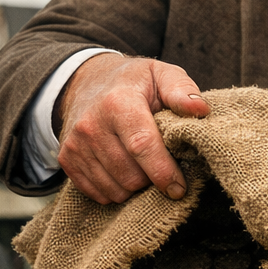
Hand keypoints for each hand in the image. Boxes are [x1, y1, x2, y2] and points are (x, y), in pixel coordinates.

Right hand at [56, 54, 209, 203]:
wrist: (86, 83)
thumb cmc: (132, 83)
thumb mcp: (161, 74)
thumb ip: (182, 90)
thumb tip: (200, 110)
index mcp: (118, 103)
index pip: (141, 146)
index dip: (163, 172)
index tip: (178, 187)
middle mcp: (91, 125)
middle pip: (129, 175)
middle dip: (151, 181)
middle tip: (161, 168)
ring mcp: (75, 145)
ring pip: (114, 189)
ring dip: (134, 188)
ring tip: (142, 168)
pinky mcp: (67, 160)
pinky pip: (97, 194)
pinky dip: (115, 191)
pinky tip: (123, 173)